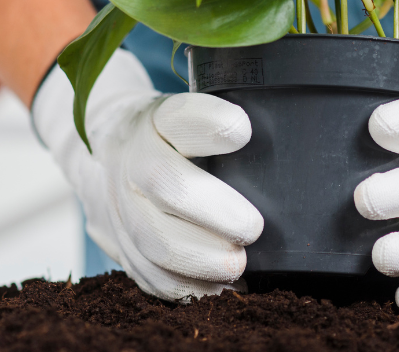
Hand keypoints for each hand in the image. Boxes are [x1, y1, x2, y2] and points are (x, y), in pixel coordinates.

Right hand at [32, 49, 262, 299]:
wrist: (106, 151)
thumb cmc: (170, 134)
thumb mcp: (188, 113)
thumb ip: (222, 127)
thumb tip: (289, 144)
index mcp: (158, 120)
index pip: (180, 117)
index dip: (211, 124)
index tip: (245, 132)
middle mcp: (134, 159)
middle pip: (166, 183)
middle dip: (215, 210)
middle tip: (253, 227)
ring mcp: (121, 204)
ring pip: (153, 239)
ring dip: (200, 258)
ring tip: (238, 265)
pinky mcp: (120, 244)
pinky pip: (148, 274)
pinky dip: (185, 286)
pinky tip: (216, 286)